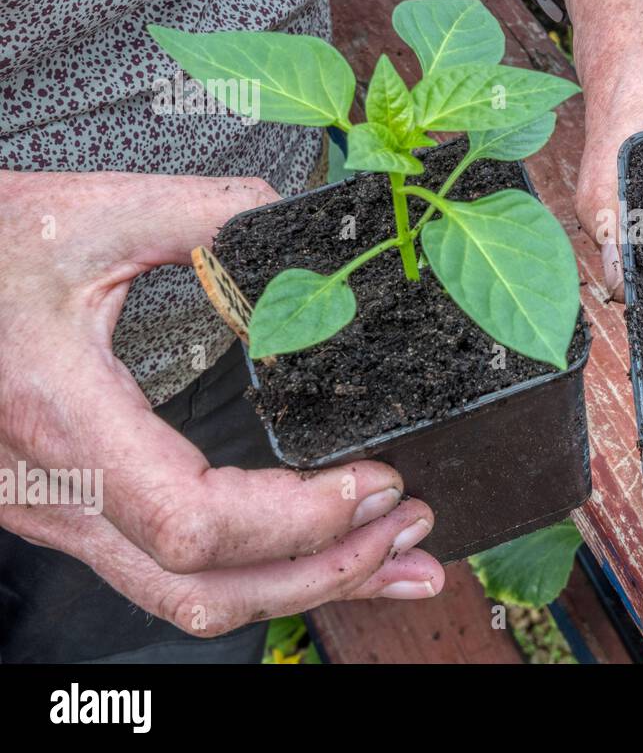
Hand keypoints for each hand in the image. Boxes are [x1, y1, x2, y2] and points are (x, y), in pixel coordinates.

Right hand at [0, 171, 444, 638]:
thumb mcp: (81, 214)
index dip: (298, 519)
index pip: (193, 522)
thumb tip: (299, 220)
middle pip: (206, 592)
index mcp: (65, 423)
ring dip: (303, 585)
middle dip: (328, 573)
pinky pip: (171, 572)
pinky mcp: (74, 511)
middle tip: (412, 534)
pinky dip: (259, 571)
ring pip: (189, 599)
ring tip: (392, 557)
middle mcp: (60, 494)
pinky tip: (316, 550)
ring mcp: (63, 515)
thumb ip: (199, 214)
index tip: (374, 480)